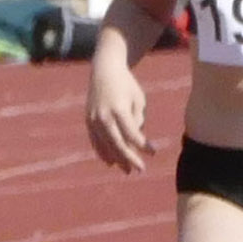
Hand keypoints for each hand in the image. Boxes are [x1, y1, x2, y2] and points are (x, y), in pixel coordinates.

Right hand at [85, 50, 152, 173]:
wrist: (104, 71)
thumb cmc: (126, 85)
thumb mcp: (138, 99)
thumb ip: (137, 120)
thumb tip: (135, 140)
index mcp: (119, 110)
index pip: (132, 134)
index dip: (143, 146)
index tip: (153, 153)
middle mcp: (104, 116)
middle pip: (117, 144)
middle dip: (129, 158)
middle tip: (140, 169)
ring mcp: (94, 120)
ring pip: (105, 145)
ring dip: (116, 159)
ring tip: (127, 170)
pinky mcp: (88, 121)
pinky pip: (95, 141)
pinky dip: (103, 153)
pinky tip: (111, 162)